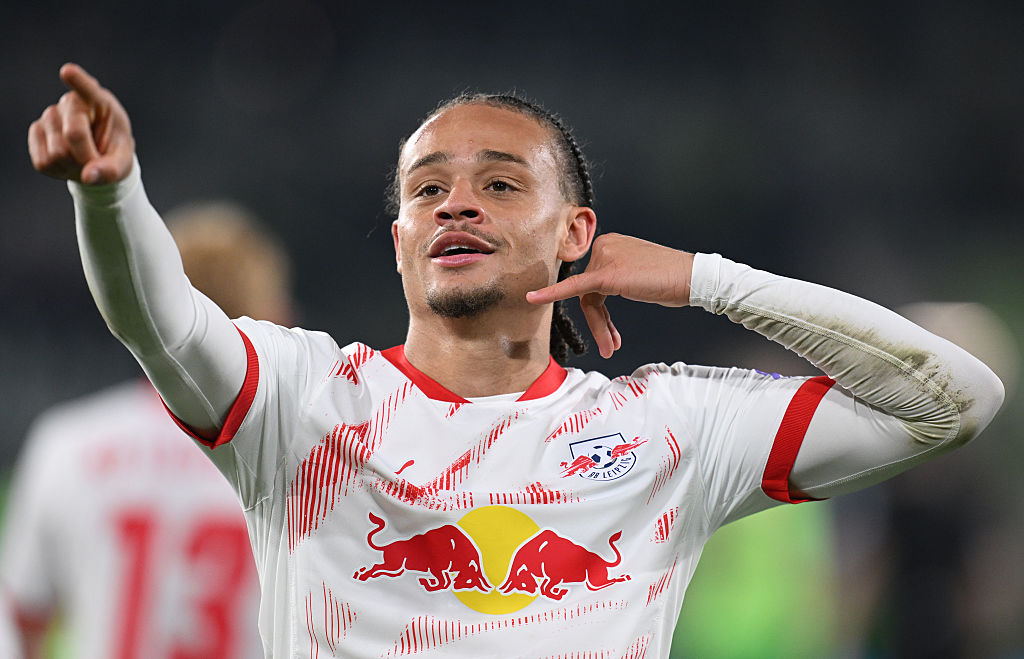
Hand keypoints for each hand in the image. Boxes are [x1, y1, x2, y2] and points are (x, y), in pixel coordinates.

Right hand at [28, 63, 134, 184]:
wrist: (96, 157)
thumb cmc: (113, 152)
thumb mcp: (123, 162)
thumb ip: (112, 170)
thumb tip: (87, 177)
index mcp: (100, 102)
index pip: (88, 89)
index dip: (77, 80)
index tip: (68, 71)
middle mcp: (71, 103)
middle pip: (74, 134)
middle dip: (87, 157)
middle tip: (96, 160)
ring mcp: (50, 115)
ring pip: (57, 151)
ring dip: (73, 165)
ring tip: (82, 159)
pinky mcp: (36, 131)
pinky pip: (43, 161)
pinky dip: (58, 170)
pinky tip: (68, 162)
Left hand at [527, 233, 694, 358]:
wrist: (691, 277)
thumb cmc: (671, 279)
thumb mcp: (638, 275)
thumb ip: (618, 279)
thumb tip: (601, 295)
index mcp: (611, 244)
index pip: (593, 280)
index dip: (600, 310)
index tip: (606, 329)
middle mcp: (605, 245)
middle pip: (589, 291)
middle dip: (599, 322)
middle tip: (611, 344)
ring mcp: (605, 257)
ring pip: (589, 299)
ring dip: (599, 326)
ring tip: (612, 346)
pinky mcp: (605, 273)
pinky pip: (574, 287)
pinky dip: (551, 293)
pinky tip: (533, 298)